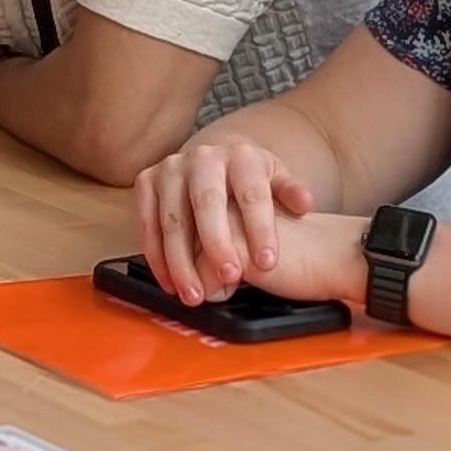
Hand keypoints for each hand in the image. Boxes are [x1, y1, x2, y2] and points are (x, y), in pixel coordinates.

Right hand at [134, 134, 321, 301]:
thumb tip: (304, 204)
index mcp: (240, 155)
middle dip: (217, 244)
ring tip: (195, 294)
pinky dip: (156, 257)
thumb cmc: (248, 180)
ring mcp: (170, 168)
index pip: (252, 193)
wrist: (212, 160)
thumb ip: (289, 192)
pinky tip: (171, 283)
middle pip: (207, 203)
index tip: (268, 263)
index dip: (260, 229)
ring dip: (181, 261)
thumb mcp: (275, 179)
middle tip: (229, 279)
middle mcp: (202, 157)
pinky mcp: (145, 182)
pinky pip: (146, 224)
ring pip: (173, 218)